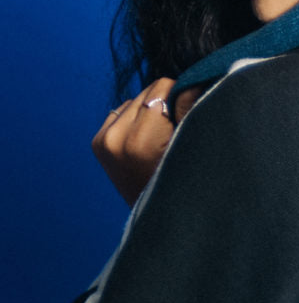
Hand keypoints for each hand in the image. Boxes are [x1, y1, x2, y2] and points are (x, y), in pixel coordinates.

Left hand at [92, 78, 201, 205]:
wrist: (163, 223)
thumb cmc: (188, 186)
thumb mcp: (197, 148)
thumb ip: (193, 110)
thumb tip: (193, 80)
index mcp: (139, 141)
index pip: (164, 87)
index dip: (183, 98)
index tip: (190, 121)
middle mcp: (114, 139)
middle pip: (148, 91)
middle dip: (166, 105)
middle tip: (176, 134)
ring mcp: (103, 142)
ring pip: (135, 100)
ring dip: (151, 112)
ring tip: (162, 140)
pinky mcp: (98, 143)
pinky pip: (122, 111)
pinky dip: (137, 119)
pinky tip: (146, 142)